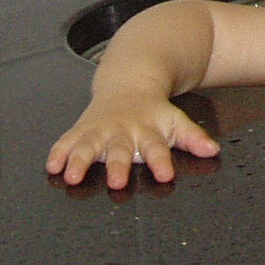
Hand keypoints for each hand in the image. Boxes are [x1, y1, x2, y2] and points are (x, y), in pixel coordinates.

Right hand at [46, 96, 219, 187]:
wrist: (127, 83)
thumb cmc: (151, 112)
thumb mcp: (175, 122)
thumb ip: (192, 138)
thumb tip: (212, 151)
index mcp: (147, 131)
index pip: (156, 148)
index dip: (161, 161)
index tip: (165, 174)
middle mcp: (121, 131)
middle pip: (119, 150)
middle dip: (116, 166)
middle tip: (115, 182)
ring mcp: (99, 130)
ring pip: (87, 146)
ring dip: (79, 161)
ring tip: (73, 176)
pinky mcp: (80, 130)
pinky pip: (66, 141)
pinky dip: (58, 153)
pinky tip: (52, 166)